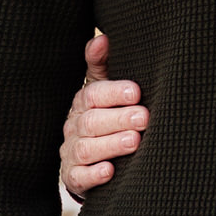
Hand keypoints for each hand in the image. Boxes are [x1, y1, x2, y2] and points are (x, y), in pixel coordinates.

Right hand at [61, 32, 147, 197]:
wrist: (90, 158)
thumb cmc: (105, 115)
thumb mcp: (104, 89)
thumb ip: (102, 65)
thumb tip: (103, 38)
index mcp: (84, 103)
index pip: (94, 95)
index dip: (114, 93)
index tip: (137, 92)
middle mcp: (75, 126)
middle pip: (92, 122)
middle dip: (119, 119)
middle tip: (144, 117)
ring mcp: (72, 153)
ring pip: (86, 148)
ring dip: (111, 144)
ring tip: (135, 141)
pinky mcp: (73, 176)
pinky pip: (79, 177)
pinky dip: (93, 174)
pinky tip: (110, 171)